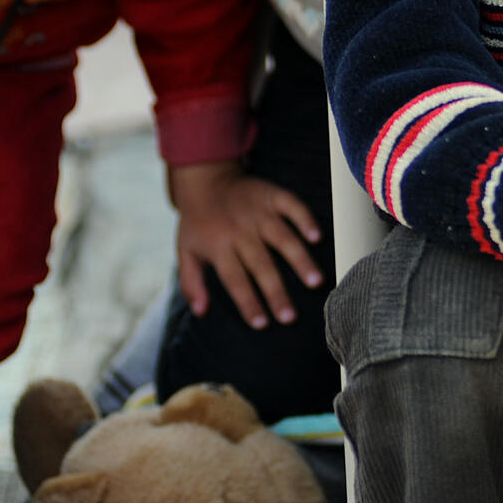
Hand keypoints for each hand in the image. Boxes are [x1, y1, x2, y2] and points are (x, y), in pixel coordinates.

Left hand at [169, 161, 324, 327]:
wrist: (205, 178)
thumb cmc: (198, 222)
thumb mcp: (186, 250)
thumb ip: (191, 282)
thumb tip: (200, 312)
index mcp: (218, 246)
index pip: (234, 279)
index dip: (248, 302)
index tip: (262, 324)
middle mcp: (240, 230)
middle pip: (261, 265)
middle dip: (276, 292)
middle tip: (290, 317)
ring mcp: (258, 212)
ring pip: (282, 237)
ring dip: (299, 259)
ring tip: (315, 281)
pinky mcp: (272, 195)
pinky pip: (292, 206)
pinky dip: (305, 219)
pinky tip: (317, 237)